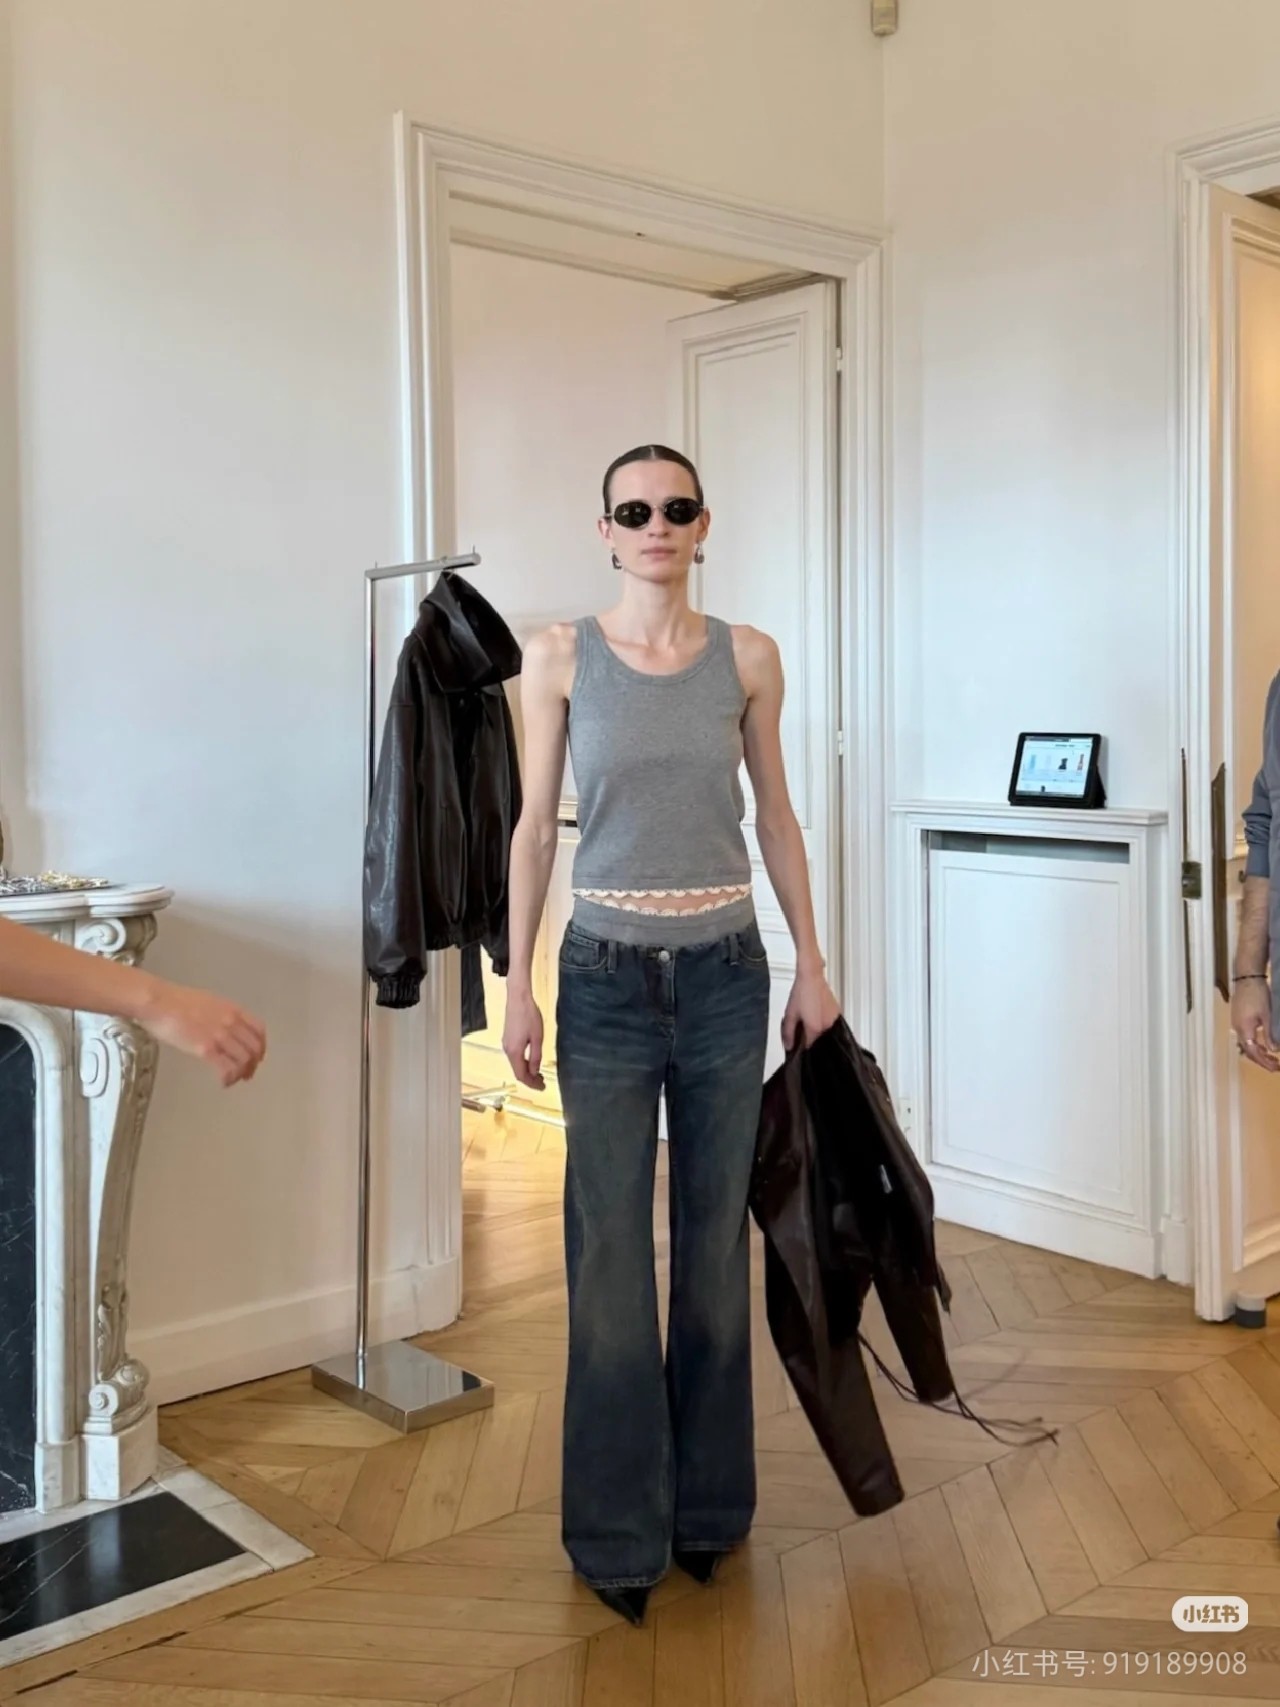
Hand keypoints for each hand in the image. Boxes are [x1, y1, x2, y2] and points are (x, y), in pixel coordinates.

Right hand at [140, 980, 266, 1086]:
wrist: (159, 1002)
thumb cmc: (175, 1001)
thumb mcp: (208, 1002)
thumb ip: (221, 1014)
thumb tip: (223, 1027)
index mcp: (233, 1009)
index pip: (259, 1030)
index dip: (260, 1047)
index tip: (256, 1057)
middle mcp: (231, 1022)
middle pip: (254, 1049)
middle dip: (252, 1064)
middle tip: (246, 1074)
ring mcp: (220, 1035)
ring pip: (243, 1061)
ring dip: (240, 1074)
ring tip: (232, 1080)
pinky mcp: (206, 1048)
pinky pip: (226, 1068)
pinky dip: (228, 1079)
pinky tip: (223, 1083)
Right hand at [503, 987, 545, 1089]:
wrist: (518, 999)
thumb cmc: (529, 1016)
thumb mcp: (537, 1038)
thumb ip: (535, 1056)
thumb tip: (534, 1072)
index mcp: (514, 1052)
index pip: (522, 1075)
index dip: (532, 1084)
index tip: (543, 1087)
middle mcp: (507, 1050)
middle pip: (517, 1071)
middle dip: (530, 1079)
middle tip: (543, 1083)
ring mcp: (506, 1044)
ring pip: (516, 1064)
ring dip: (527, 1071)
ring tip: (539, 1074)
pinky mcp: (507, 1038)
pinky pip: (514, 1056)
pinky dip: (523, 1062)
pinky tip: (531, 1061)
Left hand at [782, 966, 840, 1052]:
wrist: (811, 976)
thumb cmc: (802, 992)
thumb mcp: (790, 1014)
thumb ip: (789, 1033)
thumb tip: (789, 1046)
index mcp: (815, 1028)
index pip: (808, 1046)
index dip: (800, 1044)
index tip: (796, 1038)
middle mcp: (827, 1025)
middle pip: (816, 1038)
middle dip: (808, 1034)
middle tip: (800, 1023)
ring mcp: (833, 1019)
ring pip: (823, 1030)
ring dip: (815, 1027)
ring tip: (808, 1014)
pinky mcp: (837, 1012)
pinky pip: (829, 1022)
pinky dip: (822, 1020)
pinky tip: (815, 1011)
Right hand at [1232, 978, 1278, 1072]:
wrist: (1247, 978)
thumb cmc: (1258, 995)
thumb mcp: (1267, 1015)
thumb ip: (1269, 1034)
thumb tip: (1273, 1050)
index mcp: (1244, 1029)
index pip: (1253, 1052)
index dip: (1264, 1062)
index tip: (1275, 1068)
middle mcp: (1237, 1029)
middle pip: (1248, 1051)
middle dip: (1261, 1060)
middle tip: (1276, 1066)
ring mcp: (1236, 1024)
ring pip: (1246, 1044)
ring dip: (1258, 1052)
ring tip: (1271, 1057)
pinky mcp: (1238, 1019)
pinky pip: (1245, 1037)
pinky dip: (1255, 1044)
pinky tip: (1263, 1043)